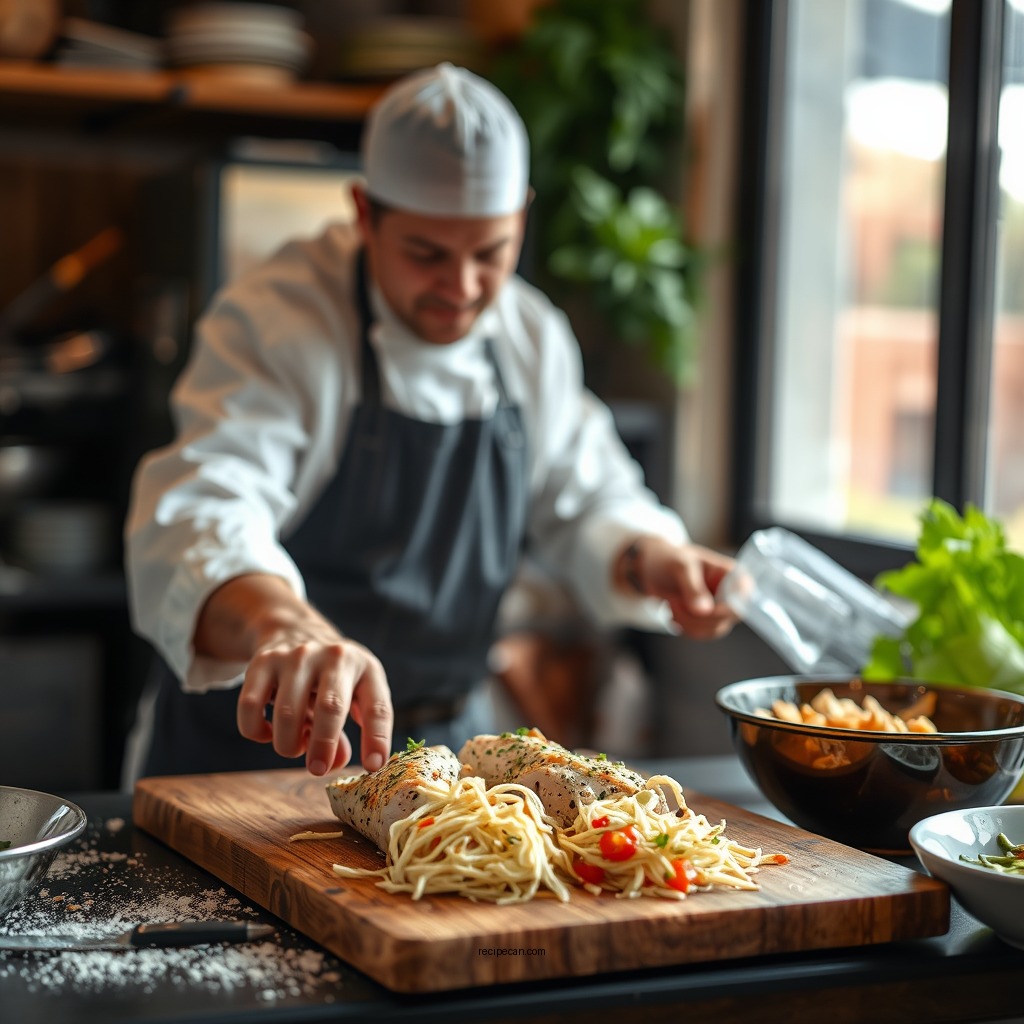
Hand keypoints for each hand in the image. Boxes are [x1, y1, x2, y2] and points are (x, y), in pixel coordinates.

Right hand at [195, 574, 392, 775]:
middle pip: (330, 707)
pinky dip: (256, 730)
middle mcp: (334, 656)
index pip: (378, 707)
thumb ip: (348, 734)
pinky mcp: (263, 661)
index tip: (372, 766)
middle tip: (317, 769)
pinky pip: (251, 706)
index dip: (377, 738)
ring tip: (294, 746)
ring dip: (288, 743)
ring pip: (287, 713)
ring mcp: (297, 656)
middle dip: (324, 745)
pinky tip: (268, 732)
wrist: (296, 629)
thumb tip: (334, 763)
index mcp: (365, 667)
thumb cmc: (332, 677)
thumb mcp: (353, 695)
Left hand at [616, 536, 737, 638]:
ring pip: (713, 630)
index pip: (742, 601)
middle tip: (675, 602)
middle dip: (696, 616)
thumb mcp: (680, 566)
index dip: (722, 611)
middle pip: (726, 620)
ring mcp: (720, 609)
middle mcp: (731, 593)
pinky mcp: (707, 620)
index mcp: (732, 575)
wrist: (651, 567)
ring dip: (687, 623)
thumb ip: (692, 587)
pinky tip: (674, 612)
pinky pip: (701, 634)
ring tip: (673, 604)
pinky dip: (684, 627)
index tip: (699, 610)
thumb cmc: (669, 558)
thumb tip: (704, 611)